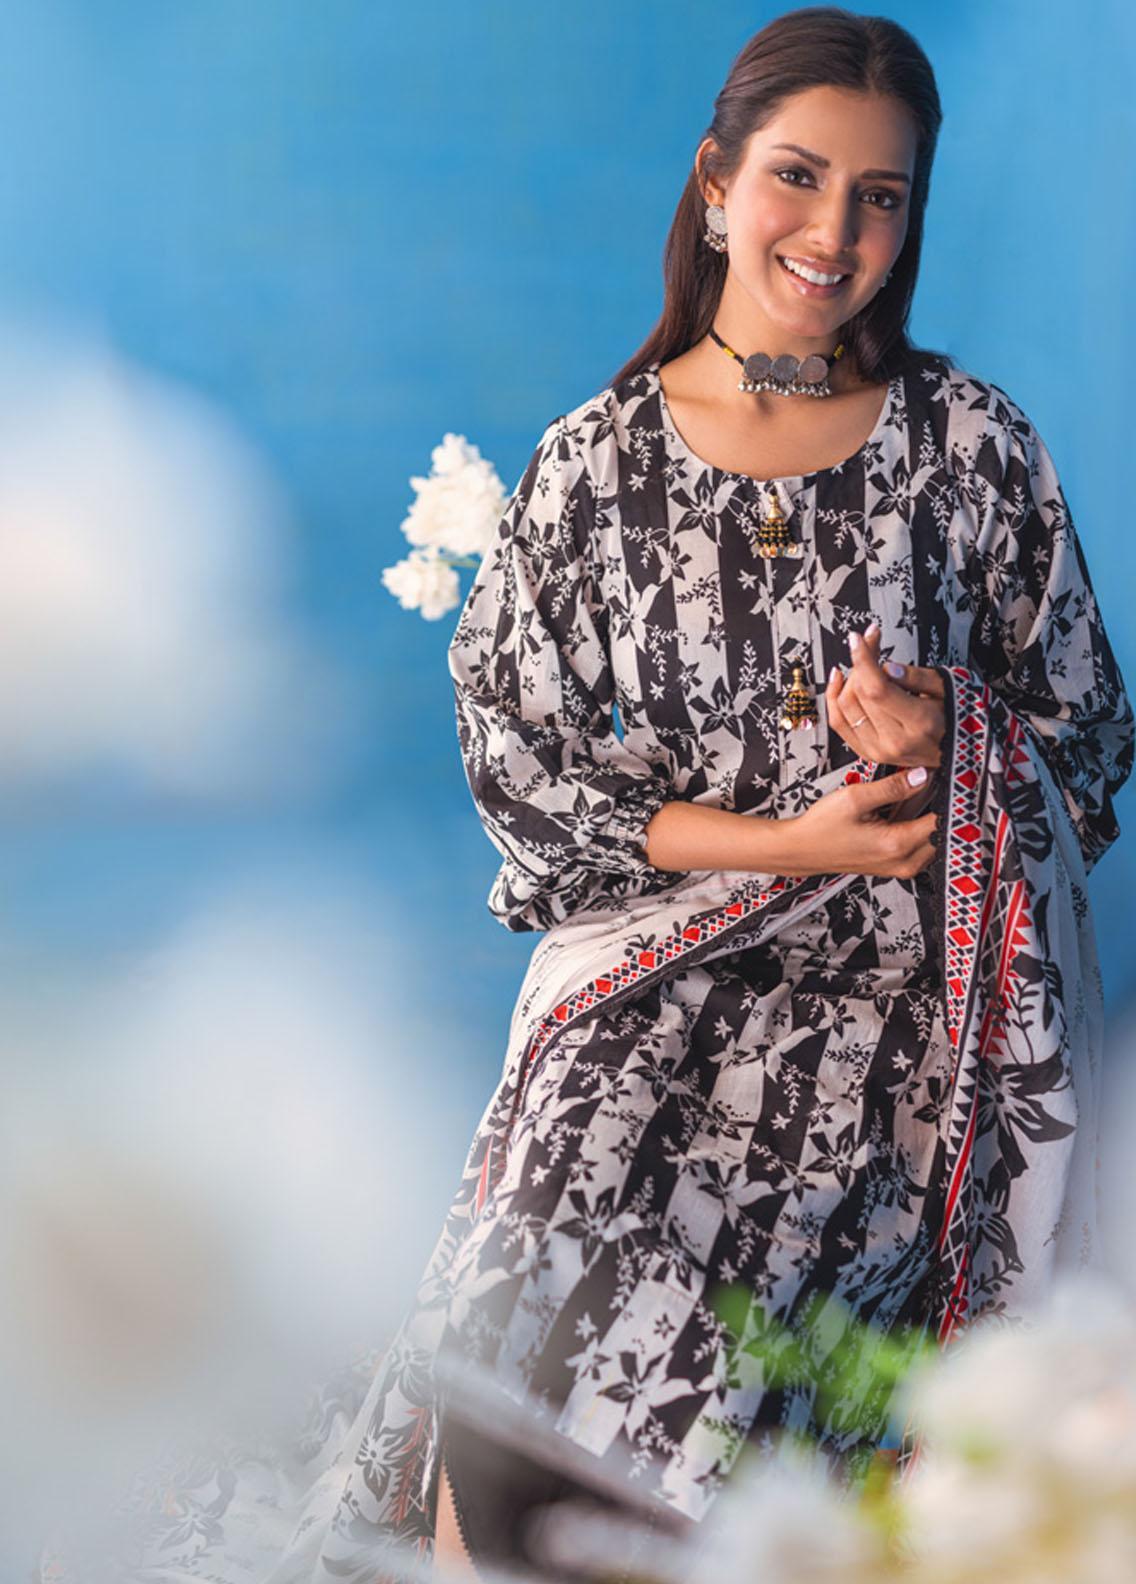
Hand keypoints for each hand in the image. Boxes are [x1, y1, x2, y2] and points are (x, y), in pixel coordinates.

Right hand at [775, 764, 937, 878]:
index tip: (946, 781)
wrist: (801, 850)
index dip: (946, 797)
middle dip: (938, 807)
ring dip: (927, 817)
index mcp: (896, 844)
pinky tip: (901, 812)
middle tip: (928, 785)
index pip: (942, 821)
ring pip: (932, 840)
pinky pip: (919, 846)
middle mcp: (903, 862)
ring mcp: (900, 867)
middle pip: (942, 832)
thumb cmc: (821, 828)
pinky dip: (916, 827)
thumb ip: (893, 787)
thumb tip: (922, 775)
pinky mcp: (894, 866)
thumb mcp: (855, 798)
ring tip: (910, 797)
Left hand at [826, 621, 945, 768]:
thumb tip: (887, 667)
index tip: (858, 639)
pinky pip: (838, 723)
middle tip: (869, 642)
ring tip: (862, 661)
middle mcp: (896, 741)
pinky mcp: (868, 753)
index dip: (863, 660)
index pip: (878, 689)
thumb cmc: (957, 717)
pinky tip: (840, 679)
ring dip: (848, 678)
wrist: (960, 751)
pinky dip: (834, 698)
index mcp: (920, 724)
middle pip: (860, 694)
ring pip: (845, 706)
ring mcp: (879, 750)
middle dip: (860, 661)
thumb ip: (918, 677)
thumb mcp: (949, 689)